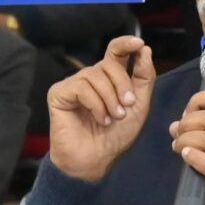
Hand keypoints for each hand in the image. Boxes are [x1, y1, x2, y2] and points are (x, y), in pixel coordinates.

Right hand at [44, 36, 155, 185]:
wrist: (96, 160)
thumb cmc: (115, 137)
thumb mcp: (138, 106)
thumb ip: (143, 78)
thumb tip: (145, 49)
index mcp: (109, 79)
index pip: (115, 51)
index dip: (126, 44)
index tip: (139, 44)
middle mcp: (90, 78)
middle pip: (109, 64)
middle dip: (122, 84)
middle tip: (127, 106)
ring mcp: (73, 84)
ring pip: (95, 75)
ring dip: (110, 98)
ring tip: (113, 118)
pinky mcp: (59, 93)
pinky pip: (81, 87)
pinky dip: (95, 104)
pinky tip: (100, 119)